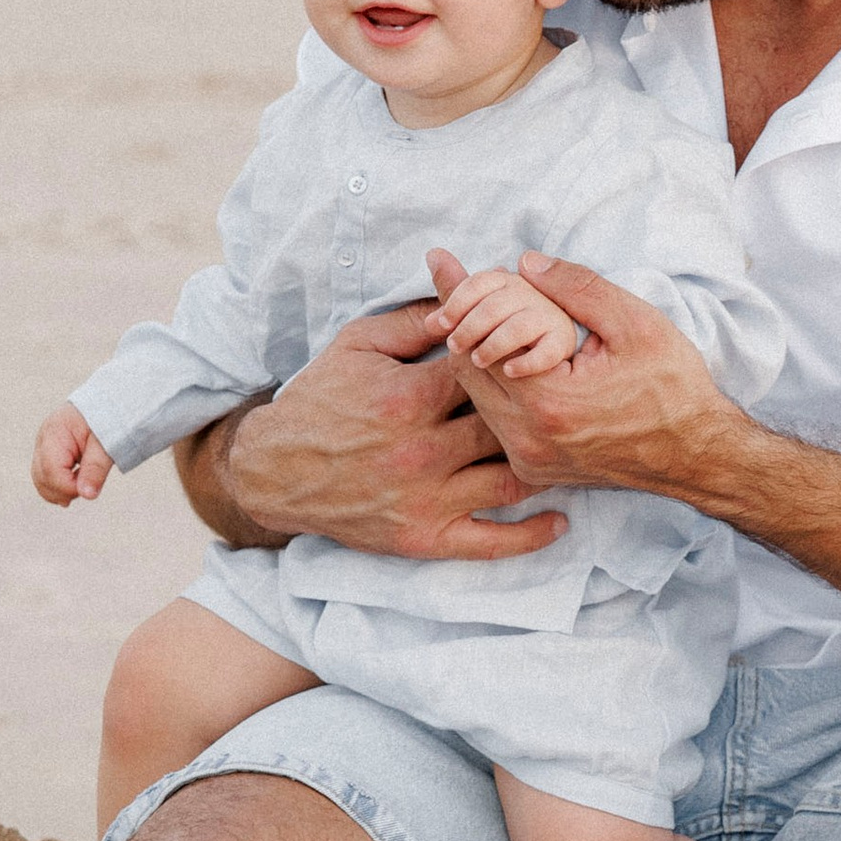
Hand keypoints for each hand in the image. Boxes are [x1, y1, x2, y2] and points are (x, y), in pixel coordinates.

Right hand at [33, 404, 111, 504]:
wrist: (106, 403)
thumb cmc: (107, 419)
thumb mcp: (106, 444)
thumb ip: (95, 469)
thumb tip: (87, 495)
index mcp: (55, 432)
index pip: (51, 470)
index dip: (68, 487)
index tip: (88, 489)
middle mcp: (43, 439)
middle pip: (41, 477)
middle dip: (63, 491)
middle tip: (87, 490)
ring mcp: (43, 446)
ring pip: (40, 479)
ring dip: (59, 491)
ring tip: (81, 489)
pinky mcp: (48, 452)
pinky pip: (45, 475)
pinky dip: (57, 486)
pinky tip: (74, 489)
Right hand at [195, 301, 569, 562]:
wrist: (274, 470)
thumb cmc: (320, 398)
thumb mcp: (359, 344)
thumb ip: (416, 320)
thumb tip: (467, 296)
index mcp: (410, 397)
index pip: (488, 370)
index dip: (519, 358)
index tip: (540, 352)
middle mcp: (423, 450)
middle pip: (507, 425)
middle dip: (536, 409)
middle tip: (566, 400)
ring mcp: (426, 498)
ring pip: (510, 481)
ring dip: (542, 463)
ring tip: (564, 450)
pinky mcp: (425, 537)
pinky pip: (490, 543)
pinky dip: (530, 535)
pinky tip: (559, 519)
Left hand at [427, 252, 737, 499]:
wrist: (698, 455)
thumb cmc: (674, 387)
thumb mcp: (635, 323)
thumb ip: (577, 288)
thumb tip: (524, 263)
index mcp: (549, 400)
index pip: (475, 337)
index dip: (457, 295)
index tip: (442, 262)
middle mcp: (529, 438)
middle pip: (464, 370)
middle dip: (459, 322)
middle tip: (452, 283)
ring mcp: (530, 459)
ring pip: (475, 399)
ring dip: (475, 356)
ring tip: (473, 315)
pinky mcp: (535, 471)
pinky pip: (495, 424)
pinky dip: (492, 389)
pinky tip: (501, 360)